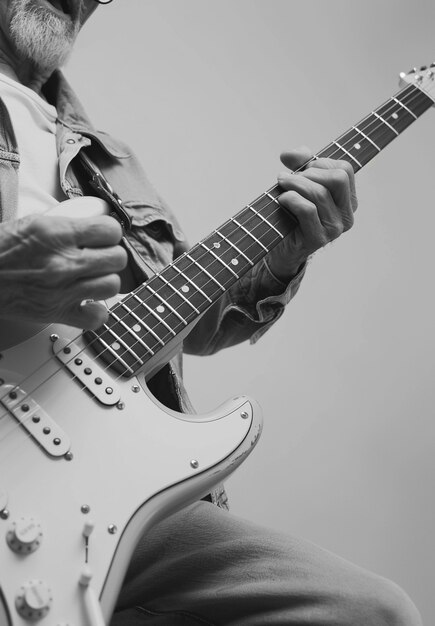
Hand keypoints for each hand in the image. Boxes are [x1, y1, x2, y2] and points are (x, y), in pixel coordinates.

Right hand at [0, 214, 127, 328]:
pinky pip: (96, 317)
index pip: (110, 230)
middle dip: (111, 255)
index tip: (104, 236)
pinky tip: (86, 302)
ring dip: (105, 281)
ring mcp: (62, 290)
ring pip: (111, 285)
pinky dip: (95, 312)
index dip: (110, 232)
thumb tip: (94, 221)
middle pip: (117, 258)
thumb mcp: (33, 223)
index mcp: (56, 233)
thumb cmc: (0, 250)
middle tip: (100, 256)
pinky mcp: (57, 312)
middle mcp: (62, 262)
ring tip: (93, 278)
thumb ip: (66, 224)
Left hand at [266, 146, 357, 281]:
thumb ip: (301, 164)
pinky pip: (307, 209)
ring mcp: (334, 229)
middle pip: (338, 178)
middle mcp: (347, 216)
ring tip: (281, 184)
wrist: (281, 248)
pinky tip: (281, 199)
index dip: (320, 162)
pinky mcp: (318, 239)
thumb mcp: (300, 184)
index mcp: (349, 201)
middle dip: (309, 172)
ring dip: (294, 183)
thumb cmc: (292, 214)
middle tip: (289, 178)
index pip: (345, 169)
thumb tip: (290, 154)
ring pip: (319, 193)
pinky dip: (291, 199)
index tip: (302, 168)